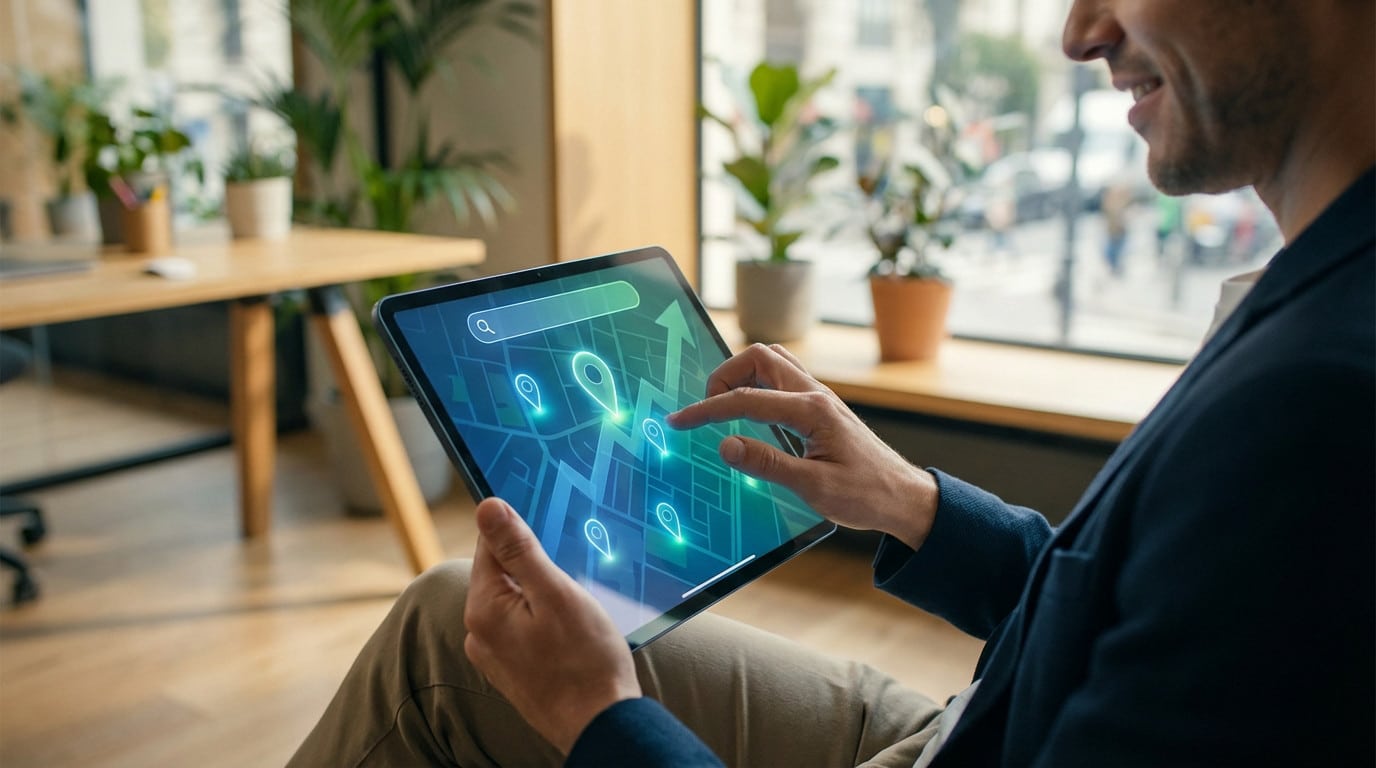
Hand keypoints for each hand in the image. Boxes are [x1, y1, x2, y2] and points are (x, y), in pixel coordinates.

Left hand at [463, 497, 641, 753]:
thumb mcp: (556, 594)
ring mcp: (493, 654)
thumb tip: (486, 507)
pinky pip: (522, 627)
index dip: (524, 536)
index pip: (490, 546)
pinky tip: (570, 634)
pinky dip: (544, 621)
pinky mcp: (511, 669)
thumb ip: (519, 550)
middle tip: (573, 583)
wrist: (600, 725)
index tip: (554, 540)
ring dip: (542, 596)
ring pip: (515, 601)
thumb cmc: (585, 661)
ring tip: (576, 614)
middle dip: (536, 569)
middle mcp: (478, 632)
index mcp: (483, 608)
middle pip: (502, 574)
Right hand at [668, 343, 937, 550]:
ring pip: (772, 363)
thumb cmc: (866, 495)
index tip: (680, 421)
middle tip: (706, 409)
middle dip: (725, 376)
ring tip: (723, 409)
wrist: (904, 497)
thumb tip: (725, 445)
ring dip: (742, 377)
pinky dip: (757, 387)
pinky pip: (782, 381)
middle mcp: (816, 395)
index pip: (746, 399)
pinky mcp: (820, 408)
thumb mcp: (814, 487)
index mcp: (812, 411)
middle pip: (760, 357)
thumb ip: (767, 463)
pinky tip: (749, 414)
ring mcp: (819, 398)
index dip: (707, 409)